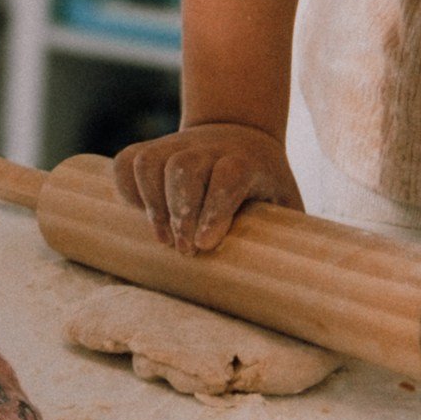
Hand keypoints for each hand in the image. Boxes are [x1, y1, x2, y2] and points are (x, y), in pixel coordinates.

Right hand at [112, 120, 299, 251]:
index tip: (206, 245)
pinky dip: (126, 188)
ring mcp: (178, 144)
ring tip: (163, 239)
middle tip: (185, 250)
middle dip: (179, 212)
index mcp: (247, 159)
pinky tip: (140, 213)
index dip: (216, 208)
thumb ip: (286, 234)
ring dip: (151, 204)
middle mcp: (210, 147)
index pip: (229, 174)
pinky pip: (127, 161)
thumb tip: (294, 287)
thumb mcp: (284, 200)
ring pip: (152, 162)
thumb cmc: (264, 183)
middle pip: (185, 167)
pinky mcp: (152, 148)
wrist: (240, 132)